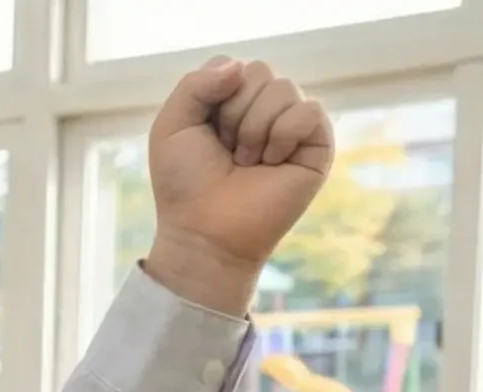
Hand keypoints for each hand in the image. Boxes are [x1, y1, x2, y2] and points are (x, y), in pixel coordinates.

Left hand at [144, 56, 333, 316]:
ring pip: (284, 88)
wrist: (206, 230)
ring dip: (254, 129)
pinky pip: (309, 110)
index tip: (203, 133)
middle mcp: (263, 107)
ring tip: (247, 161)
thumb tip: (241, 67)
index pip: (230, 65)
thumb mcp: (171, 126)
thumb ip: (194, 84)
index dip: (212, 96)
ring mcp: (291, 124)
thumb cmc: (185, 184)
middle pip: (258, 70)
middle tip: (227, 151)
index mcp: (229, 100)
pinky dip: (282, 136)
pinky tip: (272, 163)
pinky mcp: (317, 143)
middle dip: (234, 113)